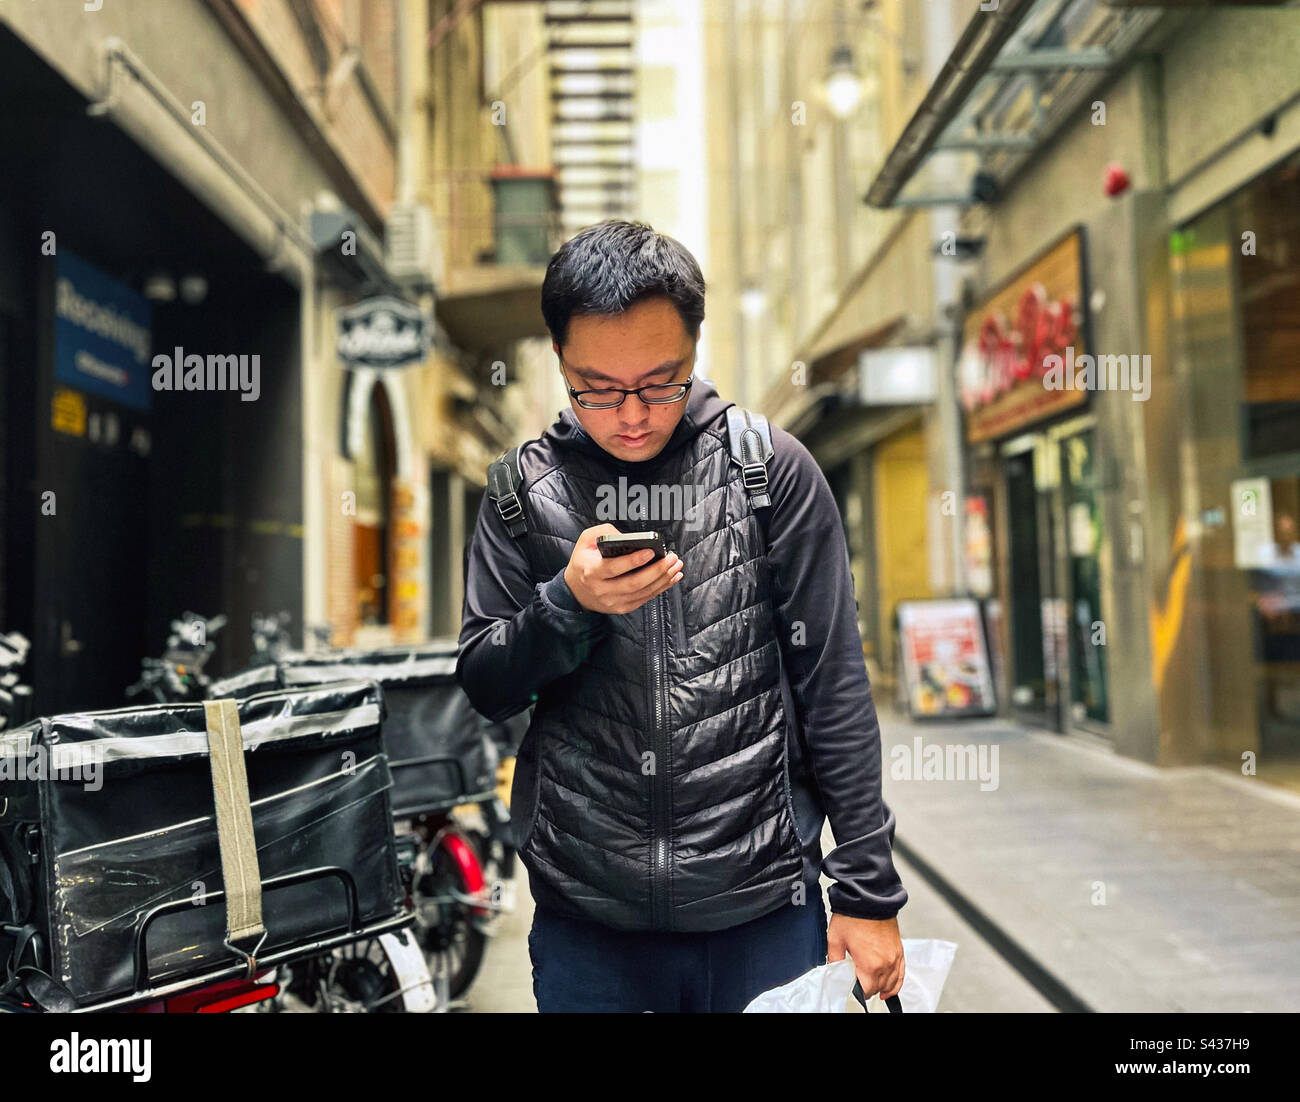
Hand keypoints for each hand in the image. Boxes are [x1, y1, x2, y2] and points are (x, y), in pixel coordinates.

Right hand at [563, 524, 683, 614]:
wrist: (576, 591)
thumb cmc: (584, 562)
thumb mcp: (585, 541)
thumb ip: (604, 533)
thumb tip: (627, 536)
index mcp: (591, 572)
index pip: (614, 568)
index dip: (634, 560)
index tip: (651, 551)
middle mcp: (602, 589)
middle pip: (634, 582)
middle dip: (657, 570)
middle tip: (672, 558)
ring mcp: (613, 602)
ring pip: (643, 592)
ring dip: (663, 579)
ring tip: (676, 566)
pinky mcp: (622, 607)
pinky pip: (645, 598)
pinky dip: (661, 588)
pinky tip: (672, 577)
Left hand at [828, 913, 904, 1002]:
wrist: (869, 898)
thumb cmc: (853, 915)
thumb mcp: (835, 939)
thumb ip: (835, 960)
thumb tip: (835, 972)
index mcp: (870, 964)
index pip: (866, 991)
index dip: (857, 991)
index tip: (851, 985)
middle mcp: (886, 964)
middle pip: (879, 988)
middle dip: (868, 987)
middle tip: (857, 979)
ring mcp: (895, 958)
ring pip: (891, 984)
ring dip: (882, 987)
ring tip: (873, 988)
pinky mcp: (899, 951)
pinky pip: (901, 974)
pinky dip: (896, 983)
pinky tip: (890, 988)